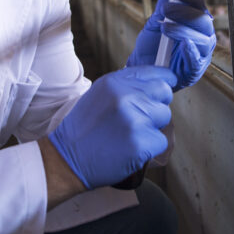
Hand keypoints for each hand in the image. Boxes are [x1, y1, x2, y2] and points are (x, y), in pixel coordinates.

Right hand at [48, 65, 174, 189]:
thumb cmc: (85, 129)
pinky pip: (162, 141)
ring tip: (131, 135)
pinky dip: (151, 148)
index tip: (166, 87)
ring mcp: (135, 120)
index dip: (164, 81)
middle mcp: (126, 97)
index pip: (157, 73)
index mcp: (116, 82)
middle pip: (164, 93)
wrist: (67, 159)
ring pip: (165, 117)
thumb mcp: (100, 95)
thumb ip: (126, 86)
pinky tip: (132, 149)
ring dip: (154, 127)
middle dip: (157, 105)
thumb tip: (156, 82)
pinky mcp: (141, 143)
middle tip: (141, 119)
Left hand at [127, 0, 216, 89]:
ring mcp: (201, 55)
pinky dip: (191, 51)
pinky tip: (183, 44)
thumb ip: (164, 5)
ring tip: (164, 26)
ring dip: (183, 30)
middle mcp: (203, 37)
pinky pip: (197, 60)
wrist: (141, 69)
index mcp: (195, 23)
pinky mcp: (194, 72)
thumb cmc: (151, 46)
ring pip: (203, 39)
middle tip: (166, 8)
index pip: (199, 6)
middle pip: (203, 21)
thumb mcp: (155, 22)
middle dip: (185, 12)